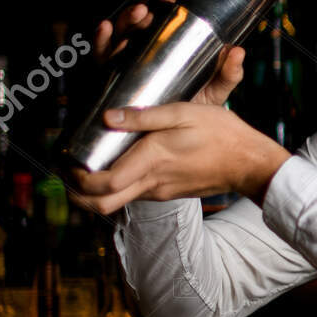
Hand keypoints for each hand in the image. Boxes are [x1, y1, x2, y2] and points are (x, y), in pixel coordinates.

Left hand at [69, 103, 289, 214]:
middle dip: (76, 193)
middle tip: (65, 172)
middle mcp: (152, 182)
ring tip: (84, 167)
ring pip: (116, 201)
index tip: (66, 159)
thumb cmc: (222, 134)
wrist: (250, 163)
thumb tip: (108, 117)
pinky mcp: (168, 192)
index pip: (103, 183)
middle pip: (101, 204)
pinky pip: (134, 194)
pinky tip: (117, 165)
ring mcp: (160, 191)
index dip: (77, 177)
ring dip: (94, 189)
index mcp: (152, 160)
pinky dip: (117, 185)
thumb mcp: (184, 112)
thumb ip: (144, 115)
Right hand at [93, 0, 246, 106]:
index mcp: (170, 41)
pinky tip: (106, 28)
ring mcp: (128, 58)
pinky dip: (100, 40)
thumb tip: (237, 51)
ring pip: (123, 29)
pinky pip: (102, 55)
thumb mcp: (216, 89)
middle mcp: (146, 45)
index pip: (165, 9)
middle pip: (144, 13)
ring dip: (130, 16)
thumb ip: (229, 73)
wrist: (175, 135)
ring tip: (141, 12)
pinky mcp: (113, 75)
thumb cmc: (196, 106)